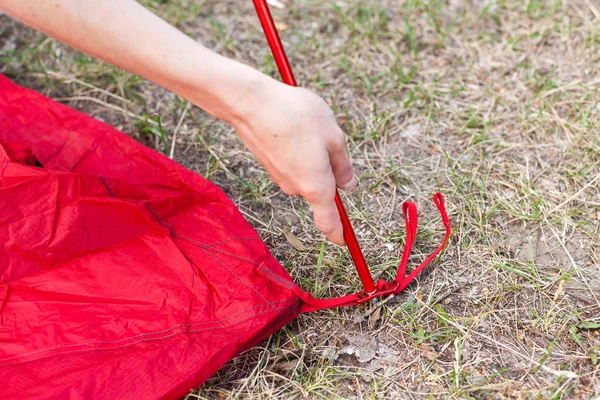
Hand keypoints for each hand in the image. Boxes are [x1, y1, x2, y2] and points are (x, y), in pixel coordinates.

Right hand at [232, 79, 355, 244]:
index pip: (329, 222)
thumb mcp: (333, 136)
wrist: (251, 104)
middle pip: (320, 189)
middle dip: (329, 170)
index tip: (344, 241)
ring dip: (312, 155)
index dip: (339, 233)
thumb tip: (348, 185)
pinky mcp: (269, 165)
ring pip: (306, 172)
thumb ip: (343, 165)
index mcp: (317, 186)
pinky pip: (292, 163)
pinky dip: (297, 149)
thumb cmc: (296, 116)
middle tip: (329, 138)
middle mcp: (296, 188)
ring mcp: (280, 177)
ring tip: (306, 126)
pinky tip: (292, 126)